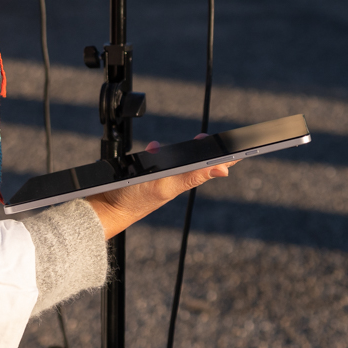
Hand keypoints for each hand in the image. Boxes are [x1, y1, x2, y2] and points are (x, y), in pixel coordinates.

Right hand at [85, 136, 236, 239]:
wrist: (103, 209)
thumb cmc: (134, 200)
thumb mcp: (166, 184)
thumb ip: (192, 174)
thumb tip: (224, 169)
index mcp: (184, 179)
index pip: (211, 165)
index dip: (227, 156)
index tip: (243, 147)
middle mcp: (174, 178)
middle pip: (196, 161)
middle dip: (207, 149)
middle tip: (212, 138)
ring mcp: (160, 178)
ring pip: (177, 160)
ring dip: (183, 150)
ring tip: (197, 141)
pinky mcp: (144, 175)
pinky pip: (155, 161)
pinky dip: (157, 153)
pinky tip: (154, 148)